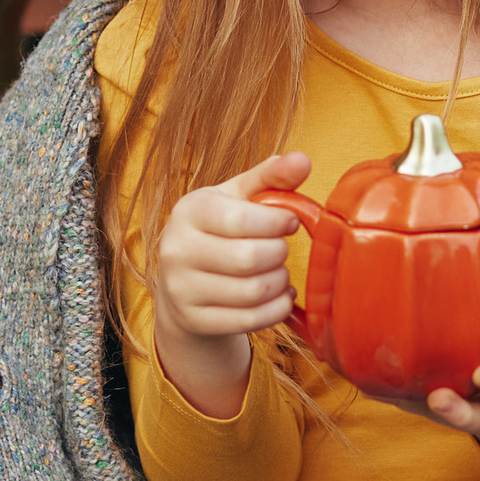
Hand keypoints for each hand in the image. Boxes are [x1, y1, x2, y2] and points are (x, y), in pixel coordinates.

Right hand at [150, 152, 309, 417]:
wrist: (182, 287)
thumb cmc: (218, 233)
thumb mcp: (237, 198)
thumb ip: (270, 177)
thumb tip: (303, 159)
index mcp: (189, 211)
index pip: (241, 218)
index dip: (277, 222)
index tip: (289, 222)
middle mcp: (176, 249)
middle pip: (250, 258)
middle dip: (279, 254)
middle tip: (282, 250)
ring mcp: (181, 289)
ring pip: (252, 292)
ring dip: (280, 283)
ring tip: (280, 273)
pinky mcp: (194, 321)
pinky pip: (249, 321)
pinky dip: (275, 309)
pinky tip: (278, 296)